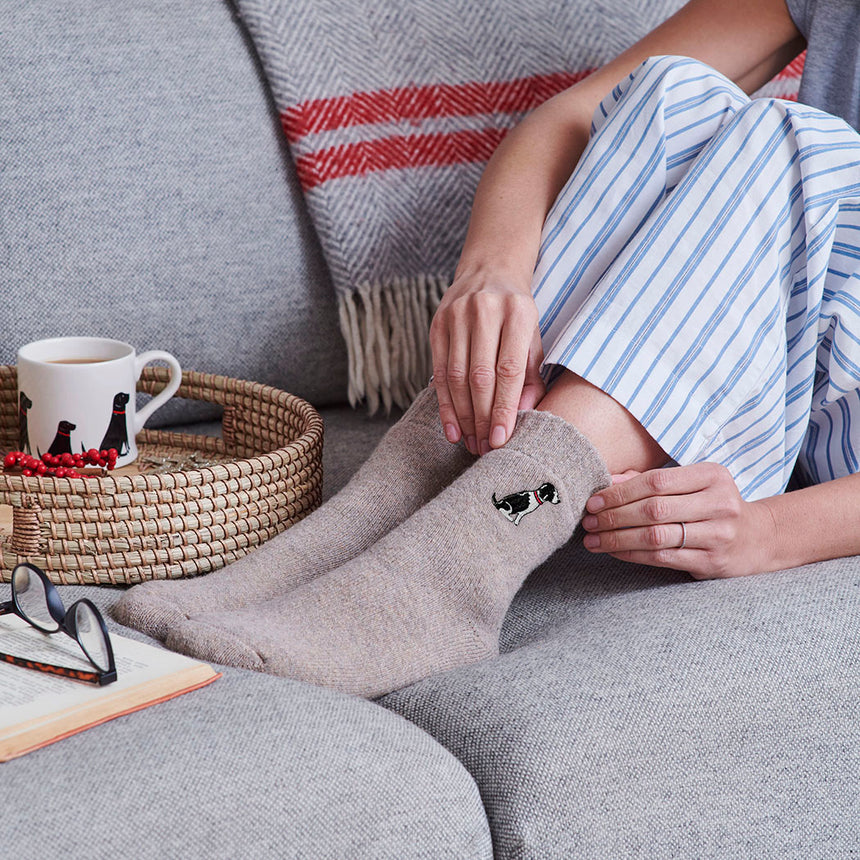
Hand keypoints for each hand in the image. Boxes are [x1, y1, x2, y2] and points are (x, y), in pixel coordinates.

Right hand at [429, 271, 545, 454]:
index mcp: (517, 313)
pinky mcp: (437, 324)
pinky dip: (445, 404)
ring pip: (457, 377)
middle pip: (480, 376)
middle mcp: (485, 311)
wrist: (488, 270)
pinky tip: (452, 428)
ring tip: (471, 443)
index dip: (503, 408)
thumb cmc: (516, 313)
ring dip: (463, 416)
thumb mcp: (533, 337)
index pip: (508, 370)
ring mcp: (456, 316)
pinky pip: (439, 372)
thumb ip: (531, 375)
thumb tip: (525, 415)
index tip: (501, 439)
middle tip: (485, 448)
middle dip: (481, 417)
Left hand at [581, 462, 776, 578]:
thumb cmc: (712, 505)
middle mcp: (719, 503)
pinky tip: (614, 551)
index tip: (594, 501)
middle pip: (653, 509)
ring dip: (617, 539)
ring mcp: (719, 535)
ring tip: (593, 539)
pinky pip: (663, 558)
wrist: (758, 538)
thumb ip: (650, 480)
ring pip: (656, 536)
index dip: (620, 492)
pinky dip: (632, 554)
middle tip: (587, 522)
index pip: (656, 481)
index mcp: (712, 476)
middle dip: (614, 516)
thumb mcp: (691, 484)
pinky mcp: (713, 562)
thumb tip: (606, 481)